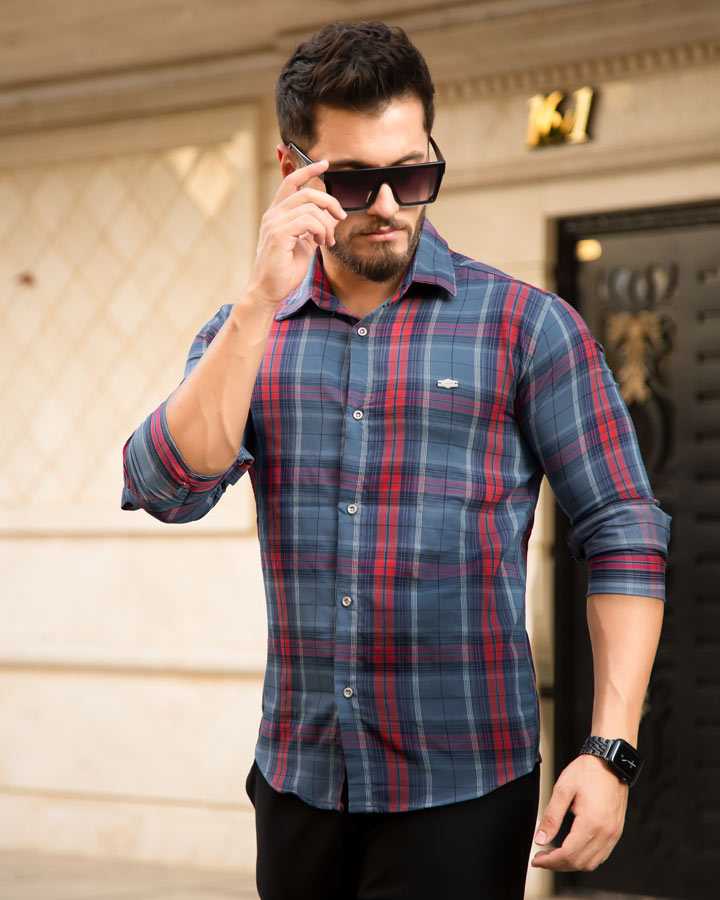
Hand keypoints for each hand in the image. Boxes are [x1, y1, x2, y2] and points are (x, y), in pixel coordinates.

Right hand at [247, 159, 346, 308]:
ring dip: (326, 223)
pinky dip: (321, 230)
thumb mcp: (305, 245)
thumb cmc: (284, 270)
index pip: (290, 182)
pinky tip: (321, 242)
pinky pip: (307, 220)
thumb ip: (315, 228)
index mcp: (277, 214)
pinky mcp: (279, 234)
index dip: (307, 170)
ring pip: (309, 206)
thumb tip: (333, 216)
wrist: (269, 291)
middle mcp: (273, 215)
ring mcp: (274, 223)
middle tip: (341, 216)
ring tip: (328, 240)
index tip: (325, 164)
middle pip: (306, 192)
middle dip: (329, 201)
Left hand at [531, 754, 628, 870]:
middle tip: (541, 859)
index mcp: (591, 822)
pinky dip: (585, 859)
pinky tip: (572, 851)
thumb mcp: (563, 789)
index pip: (568, 854)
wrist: (610, 761)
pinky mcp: (615, 831)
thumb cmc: (587, 771)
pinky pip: (601, 855)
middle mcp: (605, 833)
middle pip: (579, 862)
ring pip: (591, 863)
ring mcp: (613, 834)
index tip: (536, 859)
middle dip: (557, 864)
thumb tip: (540, 839)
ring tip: (554, 856)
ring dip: (571, 864)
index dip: (549, 861)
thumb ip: (551, 816)